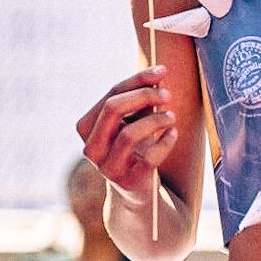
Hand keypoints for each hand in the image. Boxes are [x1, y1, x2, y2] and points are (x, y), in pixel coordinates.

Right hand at [75, 68, 176, 195]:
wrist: (137, 189)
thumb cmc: (135, 147)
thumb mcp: (135, 120)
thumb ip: (142, 99)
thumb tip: (159, 74)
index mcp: (87, 127)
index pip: (111, 95)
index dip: (138, 80)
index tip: (163, 71)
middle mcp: (91, 148)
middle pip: (112, 109)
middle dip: (144, 96)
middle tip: (168, 94)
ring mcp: (107, 167)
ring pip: (129, 134)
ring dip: (156, 120)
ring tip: (172, 116)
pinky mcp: (128, 182)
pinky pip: (149, 157)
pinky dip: (165, 142)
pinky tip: (173, 133)